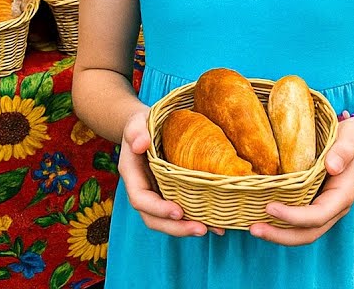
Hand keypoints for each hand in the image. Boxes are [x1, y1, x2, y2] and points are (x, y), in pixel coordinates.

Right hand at [118, 109, 217, 237]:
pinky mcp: (173, 194)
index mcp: (133, 177)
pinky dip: (200, 219)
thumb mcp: (137, 123)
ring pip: (169, 220)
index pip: (141, 200)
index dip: (158, 209)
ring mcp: (159, 195)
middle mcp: (145, 190)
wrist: (150, 128)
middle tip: (201, 230)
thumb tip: (141, 144)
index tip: (178, 211)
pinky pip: (184, 211)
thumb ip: (136, 132)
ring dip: (189, 228)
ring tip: (215, 229)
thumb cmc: (144, 124)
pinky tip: (220, 224)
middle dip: (176, 228)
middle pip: (154, 218)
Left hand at [249, 115, 353, 245]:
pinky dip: (279, 225)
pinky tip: (261, 218)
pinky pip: (297, 224)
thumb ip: (343, 150)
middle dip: (281, 235)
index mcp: (342, 196)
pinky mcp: (313, 206)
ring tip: (253, 228)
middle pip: (308, 233)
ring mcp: (324, 210)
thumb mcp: (351, 138)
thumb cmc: (352, 139)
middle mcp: (334, 209)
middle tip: (254, 228)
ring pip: (302, 234)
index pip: (318, 215)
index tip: (270, 207)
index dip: (294, 217)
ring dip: (277, 235)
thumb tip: (332, 166)